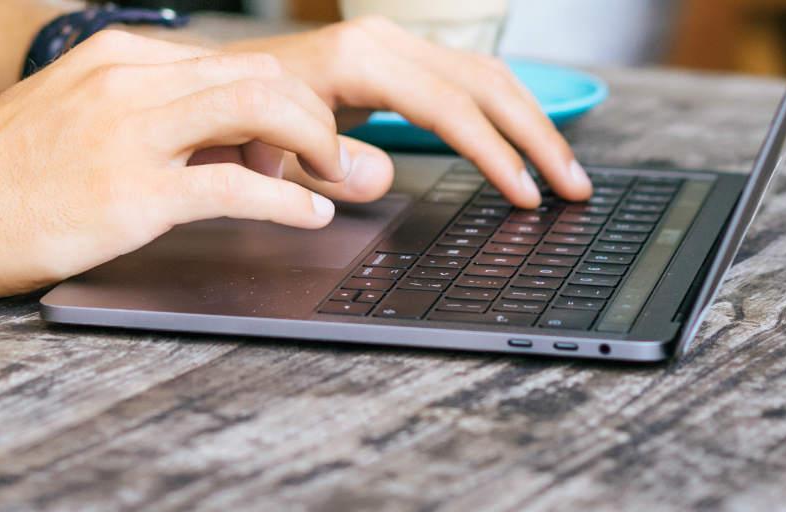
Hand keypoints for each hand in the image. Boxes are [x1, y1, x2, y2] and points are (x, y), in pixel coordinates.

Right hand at [0, 31, 354, 302]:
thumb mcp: (72, 122)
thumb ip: (142, 121)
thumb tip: (217, 148)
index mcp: (116, 57)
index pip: (231, 62)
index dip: (284, 103)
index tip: (306, 140)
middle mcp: (128, 80)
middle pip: (261, 76)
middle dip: (316, 117)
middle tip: (339, 158)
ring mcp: (130, 133)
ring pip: (262, 111)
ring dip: (316, 146)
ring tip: (336, 178)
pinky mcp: (130, 193)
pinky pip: (236, 189)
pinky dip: (288, 202)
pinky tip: (309, 216)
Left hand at [226, 17, 594, 208]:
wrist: (210, 83)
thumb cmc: (234, 121)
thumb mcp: (268, 152)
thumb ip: (324, 165)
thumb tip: (382, 178)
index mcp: (359, 62)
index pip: (452, 109)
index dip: (496, 155)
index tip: (525, 196)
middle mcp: (383, 42)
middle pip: (487, 85)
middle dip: (538, 139)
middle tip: (575, 190)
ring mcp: (393, 44)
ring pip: (487, 76)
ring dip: (533, 125)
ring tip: (567, 175)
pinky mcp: (397, 56)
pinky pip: (468, 78)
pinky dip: (506, 111)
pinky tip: (528, 143)